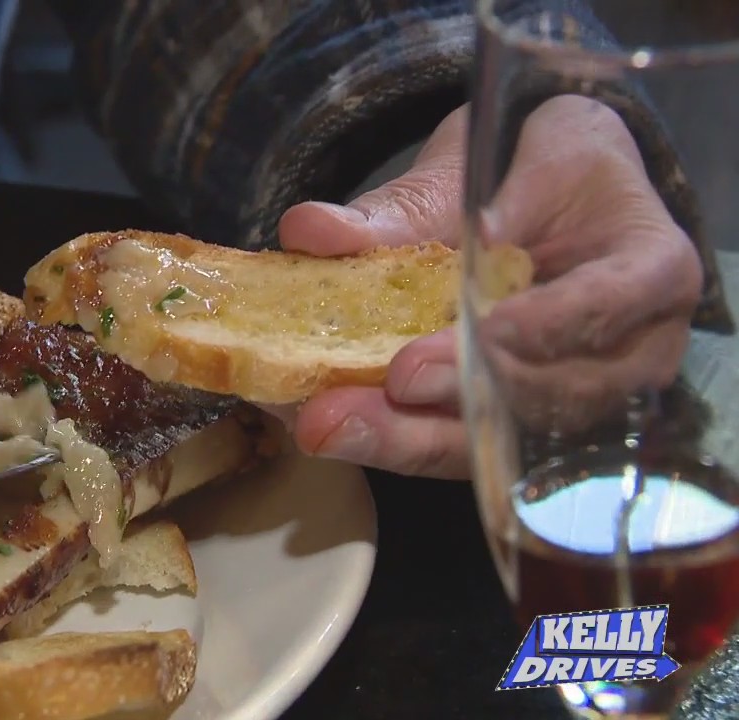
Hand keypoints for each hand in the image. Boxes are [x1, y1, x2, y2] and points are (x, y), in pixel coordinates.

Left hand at [276, 96, 700, 479]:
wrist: (544, 204)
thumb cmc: (530, 176)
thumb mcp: (480, 171)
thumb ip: (401, 209)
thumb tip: (308, 229)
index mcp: (648, 266)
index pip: (612, 302)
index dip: (551, 322)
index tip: (486, 330)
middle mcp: (632, 348)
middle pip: (553, 394)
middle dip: (459, 399)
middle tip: (379, 390)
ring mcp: (576, 398)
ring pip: (501, 438)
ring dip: (410, 436)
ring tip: (330, 423)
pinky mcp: (516, 428)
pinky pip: (461, 447)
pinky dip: (396, 438)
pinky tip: (336, 428)